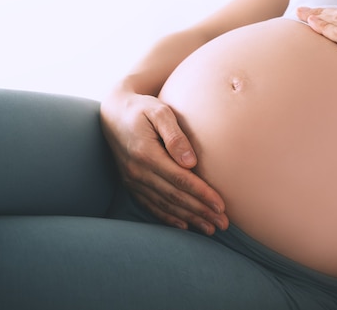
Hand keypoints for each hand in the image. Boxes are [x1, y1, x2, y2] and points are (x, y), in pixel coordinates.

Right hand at [100, 92, 228, 234]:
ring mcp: (132, 180)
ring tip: (210, 228)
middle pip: (175, 197)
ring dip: (189, 218)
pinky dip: (168, 217)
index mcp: (146, 154)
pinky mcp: (131, 184)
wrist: (113, 113)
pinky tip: (184, 225)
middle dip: (201, 212)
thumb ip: (175, 136)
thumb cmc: (142, 108)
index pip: (180, 180)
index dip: (202, 194)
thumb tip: (191, 162)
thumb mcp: (160, 112)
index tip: (221, 205)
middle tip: (223, 223)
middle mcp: (137, 171)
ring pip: (164, 205)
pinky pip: (150, 205)